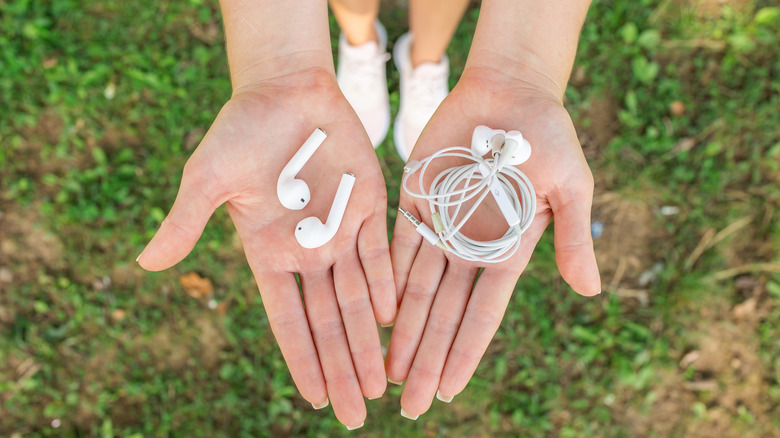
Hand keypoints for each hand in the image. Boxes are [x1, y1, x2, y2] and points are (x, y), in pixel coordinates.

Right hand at [137, 70, 395, 427]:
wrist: (284, 91)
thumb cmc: (240, 132)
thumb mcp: (207, 178)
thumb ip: (184, 223)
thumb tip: (143, 265)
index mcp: (269, 254)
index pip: (288, 320)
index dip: (303, 360)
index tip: (316, 400)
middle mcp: (308, 251)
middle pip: (328, 321)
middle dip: (341, 367)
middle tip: (356, 414)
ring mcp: (340, 230)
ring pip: (358, 298)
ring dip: (368, 341)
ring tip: (380, 386)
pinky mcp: (368, 205)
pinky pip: (381, 254)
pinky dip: (387, 286)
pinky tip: (394, 322)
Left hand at [386, 67, 600, 417]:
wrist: (510, 91)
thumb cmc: (549, 136)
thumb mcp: (572, 187)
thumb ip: (575, 237)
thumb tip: (590, 291)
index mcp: (509, 251)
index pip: (483, 314)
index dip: (464, 353)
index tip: (449, 392)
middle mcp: (471, 247)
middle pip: (444, 314)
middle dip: (427, 359)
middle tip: (409, 404)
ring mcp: (441, 226)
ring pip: (416, 289)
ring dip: (402, 331)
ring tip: (387, 372)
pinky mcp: (416, 200)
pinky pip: (397, 246)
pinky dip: (387, 280)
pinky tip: (374, 315)